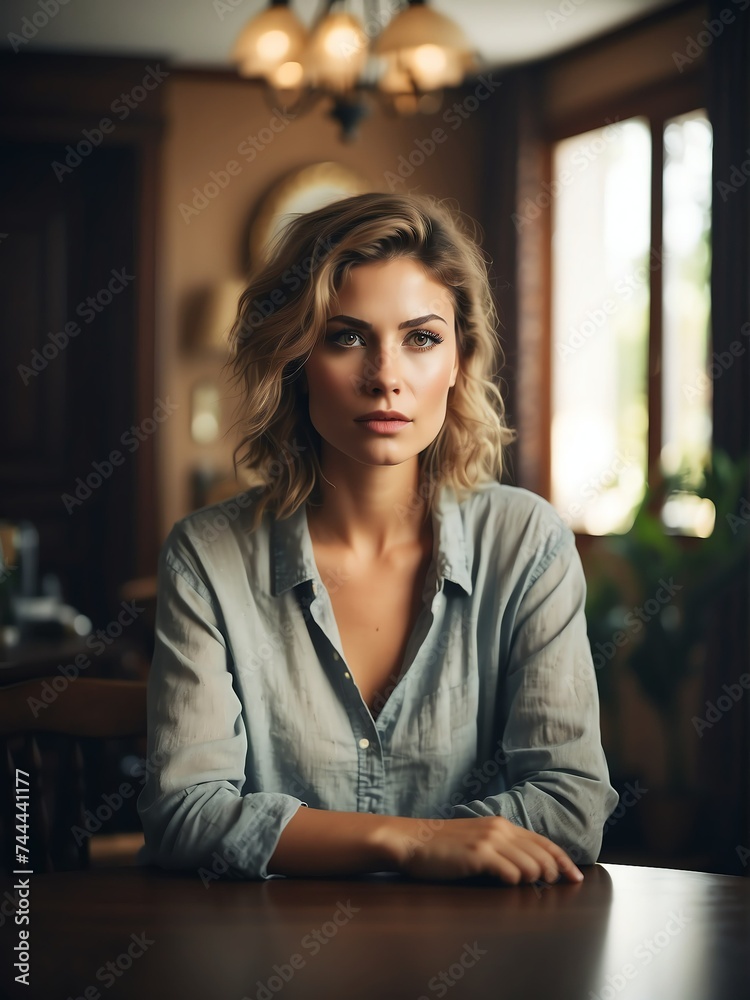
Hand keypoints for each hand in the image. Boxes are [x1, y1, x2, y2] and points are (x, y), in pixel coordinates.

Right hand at [392, 816, 583, 884]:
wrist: (411, 841)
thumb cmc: (441, 846)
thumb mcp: (476, 840)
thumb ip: (500, 846)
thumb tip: (526, 866)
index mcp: (500, 824)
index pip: (542, 842)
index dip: (563, 860)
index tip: (576, 877)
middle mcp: (499, 829)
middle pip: (543, 853)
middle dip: (555, 873)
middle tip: (555, 887)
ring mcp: (489, 840)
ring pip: (531, 864)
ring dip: (534, 880)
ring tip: (526, 887)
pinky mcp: (478, 855)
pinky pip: (511, 872)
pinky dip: (515, 881)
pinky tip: (507, 883)